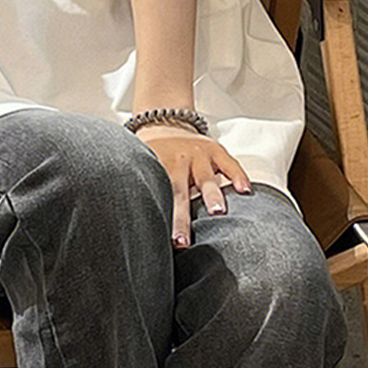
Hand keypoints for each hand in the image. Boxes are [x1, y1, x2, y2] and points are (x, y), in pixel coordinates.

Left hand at [136, 124, 250, 248]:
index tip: (158, 240)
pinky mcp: (216, 150)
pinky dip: (238, 175)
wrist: (166, 125)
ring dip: (211, 195)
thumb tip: (123, 226)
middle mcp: (178, 161)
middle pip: (178, 193)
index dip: (157, 217)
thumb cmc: (153, 155)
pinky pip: (229, 163)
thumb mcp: (142, 167)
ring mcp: (198, 154)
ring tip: (217, 212)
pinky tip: (244, 190)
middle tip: (182, 242)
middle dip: (181, 218)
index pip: (157, 195)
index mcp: (157, 167)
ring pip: (206, 177)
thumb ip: (140, 190)